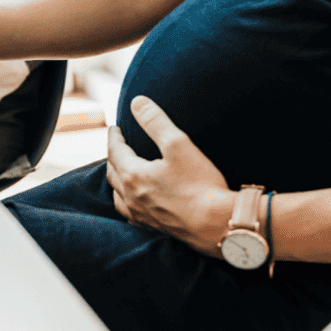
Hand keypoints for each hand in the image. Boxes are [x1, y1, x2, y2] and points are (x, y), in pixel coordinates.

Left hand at [106, 95, 236, 254]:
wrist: (217, 224)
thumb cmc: (200, 184)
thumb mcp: (178, 144)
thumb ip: (155, 121)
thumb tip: (137, 102)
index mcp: (133, 176)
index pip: (115, 151)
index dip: (114, 137)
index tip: (115, 128)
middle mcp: (131, 198)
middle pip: (113, 173)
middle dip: (113, 156)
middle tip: (117, 145)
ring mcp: (141, 216)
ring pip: (118, 196)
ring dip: (116, 181)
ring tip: (121, 173)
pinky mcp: (154, 228)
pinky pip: (130, 215)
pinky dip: (127, 203)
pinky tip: (135, 203)